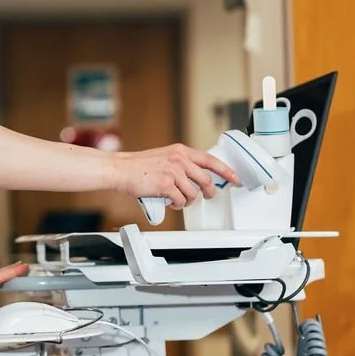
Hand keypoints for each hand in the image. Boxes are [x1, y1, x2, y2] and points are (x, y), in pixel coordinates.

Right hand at [112, 143, 238, 208]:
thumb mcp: (164, 156)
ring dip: (188, 200)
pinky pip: (180, 200)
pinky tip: (170, 201)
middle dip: (209, 192)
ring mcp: (173, 172)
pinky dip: (177, 204)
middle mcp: (179, 160)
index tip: (234, 178)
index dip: (226, 170)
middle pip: (206, 180)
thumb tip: (197, 175)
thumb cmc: (139, 165)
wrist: (120, 169)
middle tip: (208, 196)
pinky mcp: (166, 185)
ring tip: (178, 199)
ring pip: (193, 193)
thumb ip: (181, 162)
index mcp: (180, 151)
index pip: (210, 160)